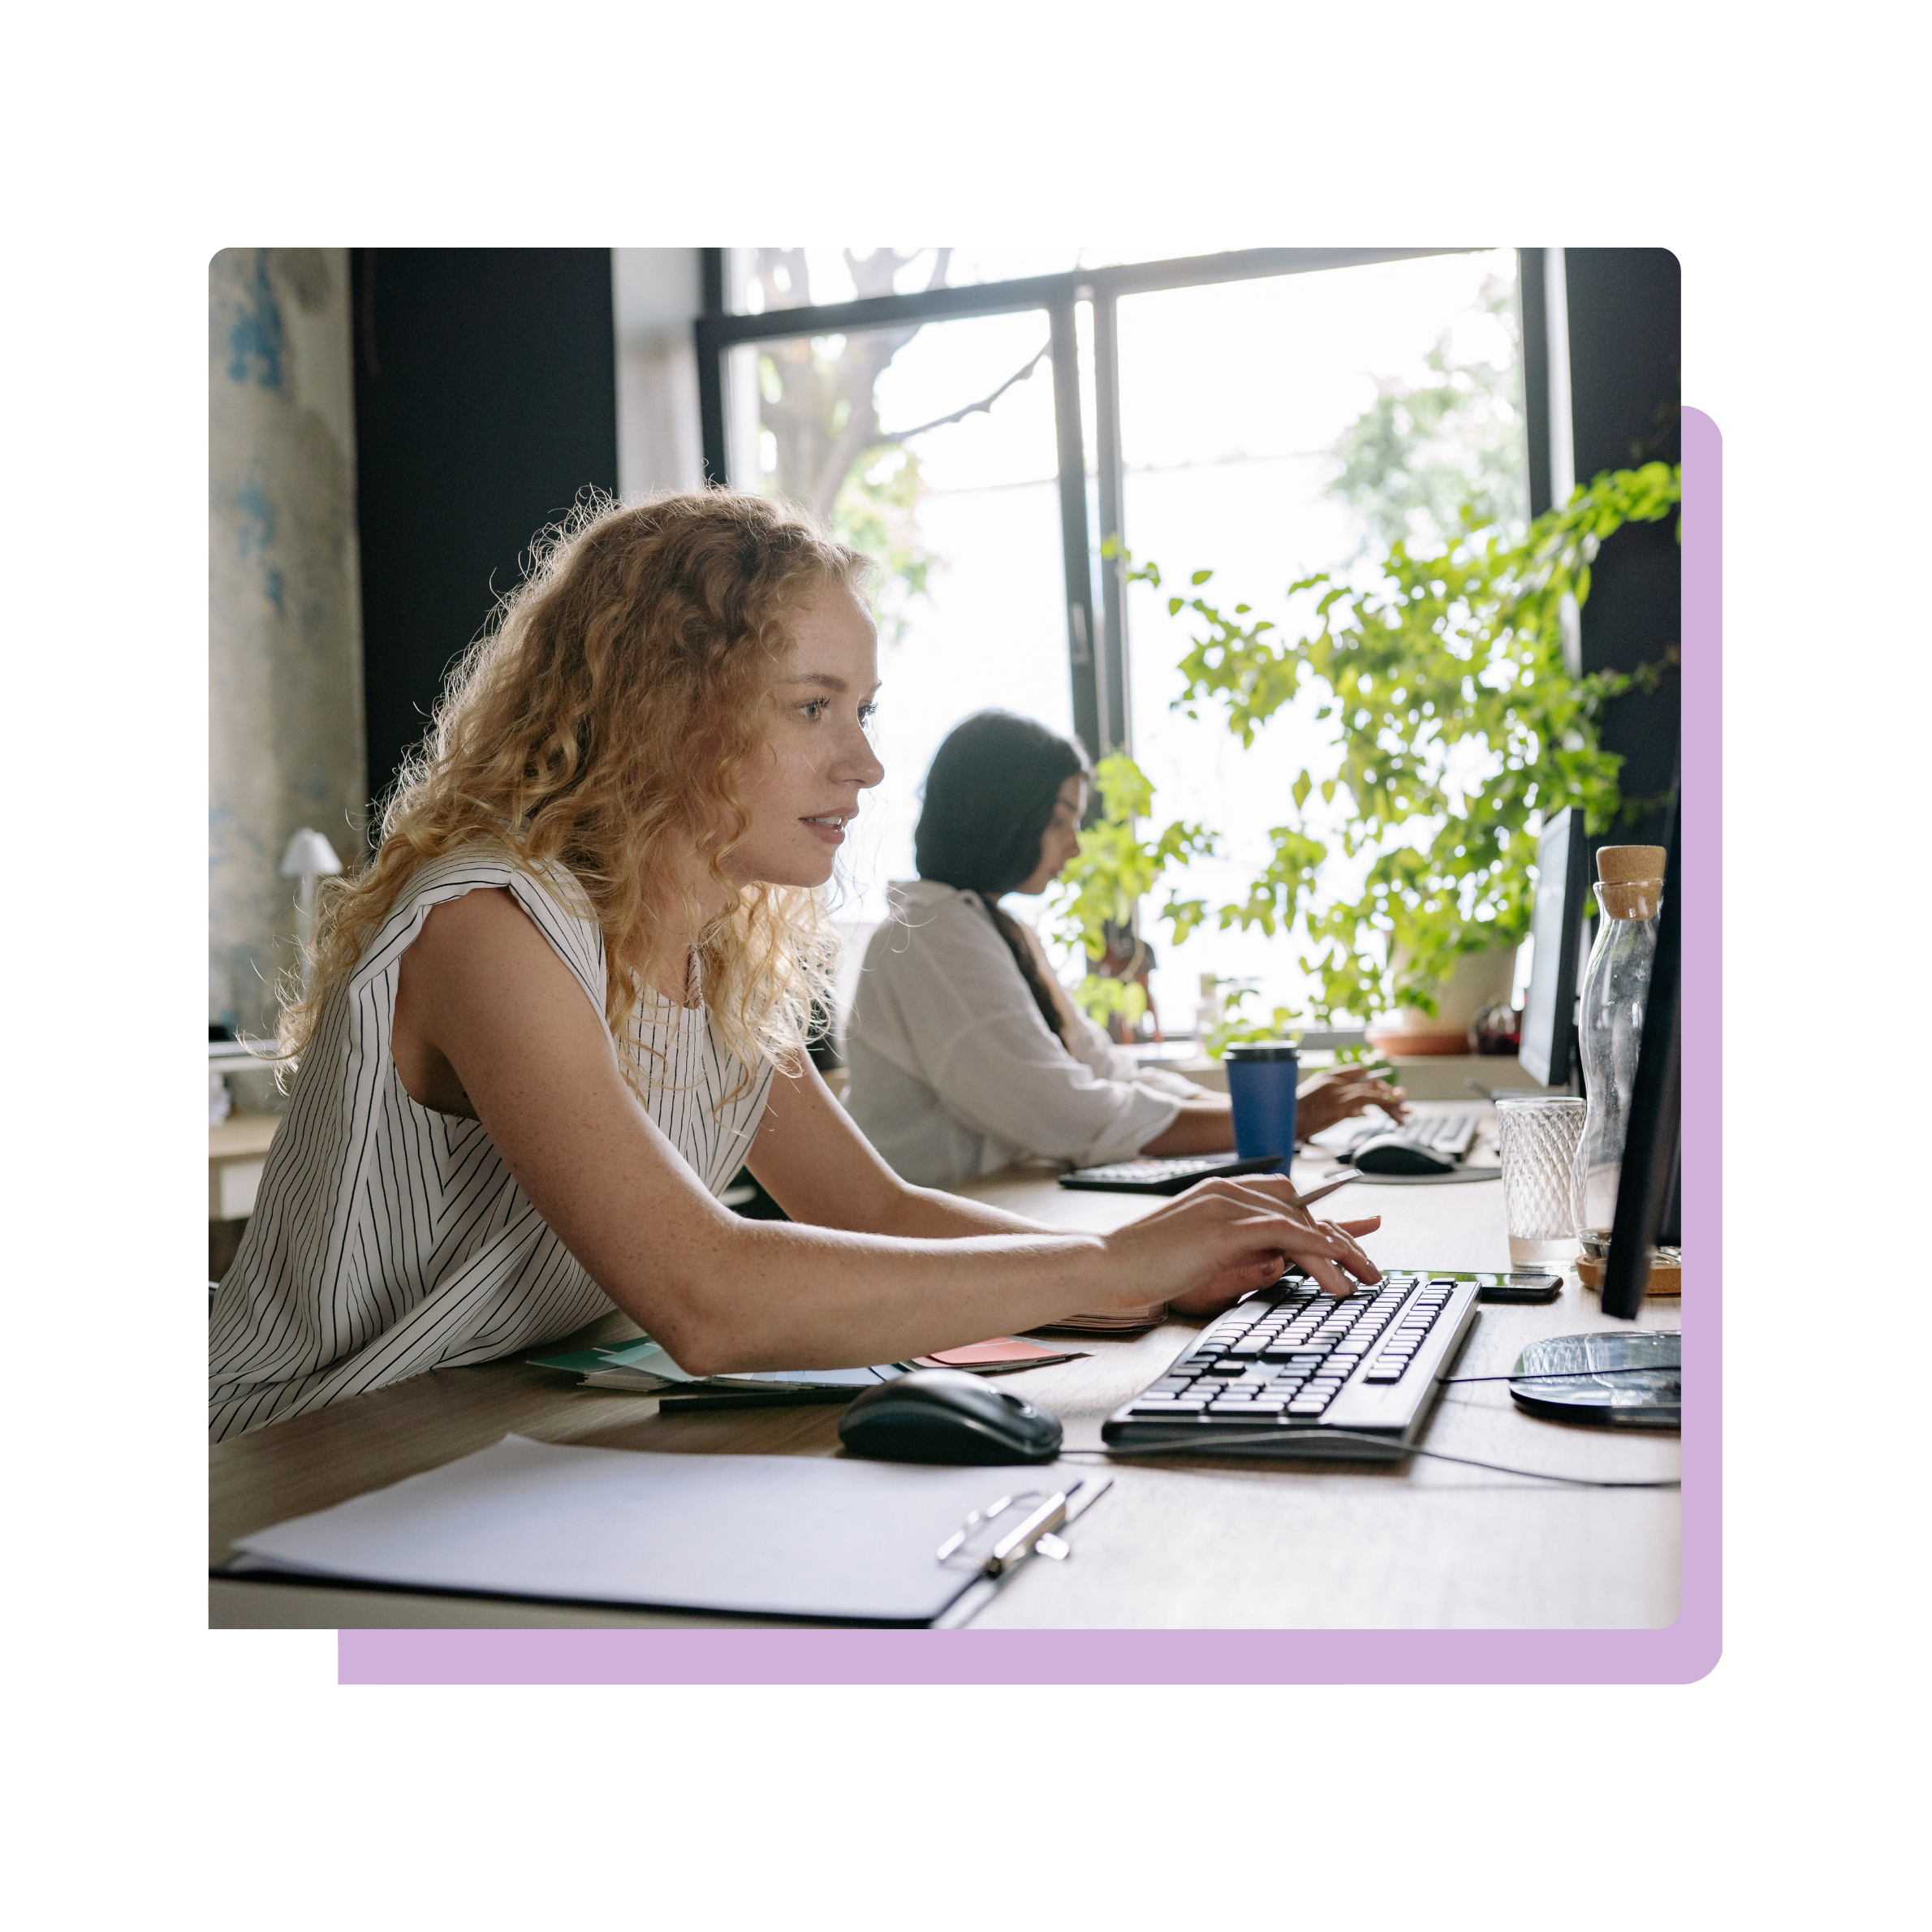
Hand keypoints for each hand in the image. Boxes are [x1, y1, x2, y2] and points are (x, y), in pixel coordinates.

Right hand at [1102, 1172, 1381, 1312]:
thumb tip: (1272, 1264)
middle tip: (1370, 1269)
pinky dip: (1317, 1249)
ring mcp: (1225, 1205)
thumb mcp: (1197, 1253)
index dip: (1324, 1219)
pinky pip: (1284, 1233)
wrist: (1104, 1264)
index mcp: (1220, 1192)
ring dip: (1340, 1250)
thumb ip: (1234, 1250)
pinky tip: (1337, 1270)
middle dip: (1342, 1238)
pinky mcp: (1222, 1227)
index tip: (1354, 1241)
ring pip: (1300, 1221)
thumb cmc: (1141, 1265)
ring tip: (1364, 1279)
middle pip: (1302, 1208)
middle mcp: (1227, 1190)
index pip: (1286, 1197)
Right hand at [1295, 1067, 1406, 1140]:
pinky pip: (1367, 1100)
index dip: (1374, 1080)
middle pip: (1368, 1082)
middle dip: (1387, 1091)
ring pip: (1371, 1091)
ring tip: (1402, 1112)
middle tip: (1401, 1101)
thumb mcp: (1317, 1107)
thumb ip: (1340, 1107)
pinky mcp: (1339, 1104)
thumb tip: (1360, 1112)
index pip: (1357, 1071)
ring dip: (1389, 1101)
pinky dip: (1382, 1103)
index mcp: (1326, 1077)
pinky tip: (1392, 1110)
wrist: (1280, 1121)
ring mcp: (1336, 1092)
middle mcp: (1333, 1081)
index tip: (1386, 1090)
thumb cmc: (1293, 1117)